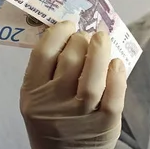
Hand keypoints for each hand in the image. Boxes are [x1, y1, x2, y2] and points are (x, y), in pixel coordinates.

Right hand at [20, 21, 126, 148]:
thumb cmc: (52, 119)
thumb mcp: (38, 96)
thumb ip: (48, 69)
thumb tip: (70, 31)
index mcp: (33, 93)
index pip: (43, 53)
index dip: (58, 32)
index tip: (69, 25)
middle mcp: (54, 103)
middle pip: (69, 61)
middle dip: (81, 39)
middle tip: (88, 35)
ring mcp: (80, 115)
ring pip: (92, 78)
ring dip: (99, 52)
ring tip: (102, 38)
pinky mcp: (104, 124)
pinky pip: (113, 96)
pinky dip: (117, 77)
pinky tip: (116, 63)